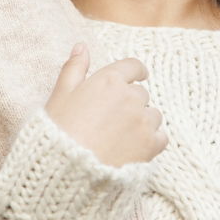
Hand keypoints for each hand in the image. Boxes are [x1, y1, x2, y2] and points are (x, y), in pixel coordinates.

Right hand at [45, 42, 166, 166]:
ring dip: (142, 122)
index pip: (133, 66)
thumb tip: (82, 46)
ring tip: (121, 137)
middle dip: (130, 102)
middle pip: (140, 94)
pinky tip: (134, 149)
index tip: (138, 76)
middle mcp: (130, 97)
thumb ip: (74, 68)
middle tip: (112, 119)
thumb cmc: (58, 133)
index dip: (136, 71)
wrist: (68, 173)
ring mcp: (143, 121)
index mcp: (109, 80)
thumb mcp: (60, 95)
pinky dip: (151, 141)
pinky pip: (161, 136)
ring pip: (153, 115)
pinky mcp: (151, 145)